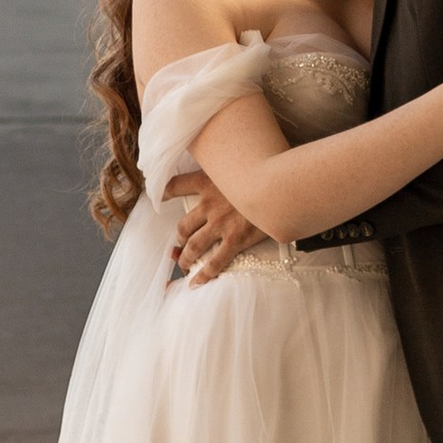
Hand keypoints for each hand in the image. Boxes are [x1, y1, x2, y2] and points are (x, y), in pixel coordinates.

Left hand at [169, 167, 263, 284]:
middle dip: (180, 238)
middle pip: (183, 225)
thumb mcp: (241, 160)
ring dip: (186, 257)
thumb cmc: (266, 168)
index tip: (159, 198)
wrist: (283, 185)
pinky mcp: (236, 239)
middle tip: (180, 244)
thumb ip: (230, 166)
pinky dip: (204, 274)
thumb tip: (230, 164)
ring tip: (184, 263)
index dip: (164, 193)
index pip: (176, 186)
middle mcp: (210, 204)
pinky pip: (215, 262)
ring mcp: (221, 223)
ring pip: (194, 245)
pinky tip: (196, 282)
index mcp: (208, 181)